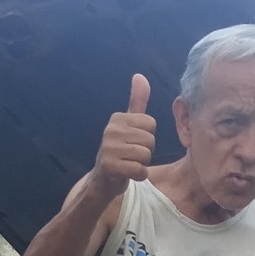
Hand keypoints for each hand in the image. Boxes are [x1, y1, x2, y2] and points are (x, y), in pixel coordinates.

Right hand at [91, 74, 155, 203]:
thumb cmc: (120, 151)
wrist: (103, 180)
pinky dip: (138, 175)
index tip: (134, 142)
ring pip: (146, 155)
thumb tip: (140, 76)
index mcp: (118, 118)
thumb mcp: (129, 124)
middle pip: (150, 140)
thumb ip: (137, 101)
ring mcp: (108, 148)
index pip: (151, 124)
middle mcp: (111, 130)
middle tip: (131, 156)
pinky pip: (139, 170)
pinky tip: (128, 174)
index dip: (148, 137)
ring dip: (142, 164)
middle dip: (146, 152)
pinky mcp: (109, 166)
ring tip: (129, 163)